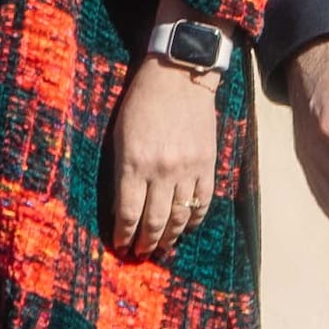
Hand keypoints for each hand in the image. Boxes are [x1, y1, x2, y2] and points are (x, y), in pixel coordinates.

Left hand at [107, 60, 223, 260]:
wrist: (179, 75)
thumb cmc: (142, 102)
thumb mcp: (120, 135)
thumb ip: (122, 172)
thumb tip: (123, 208)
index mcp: (134, 163)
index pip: (128, 213)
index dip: (124, 235)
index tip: (121, 246)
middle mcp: (162, 171)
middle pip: (154, 221)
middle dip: (145, 243)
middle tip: (140, 253)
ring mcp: (188, 169)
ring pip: (179, 217)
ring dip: (169, 237)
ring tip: (161, 248)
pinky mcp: (208, 164)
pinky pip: (203, 202)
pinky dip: (194, 219)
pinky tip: (186, 227)